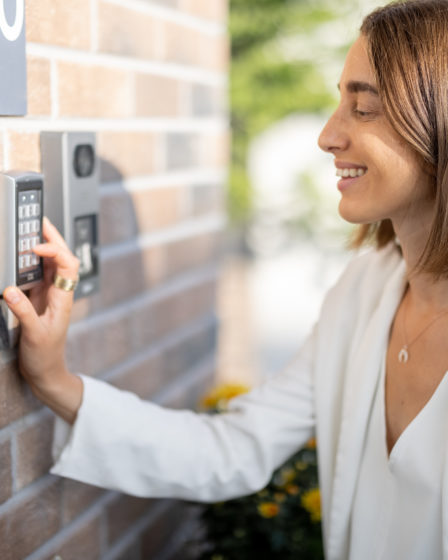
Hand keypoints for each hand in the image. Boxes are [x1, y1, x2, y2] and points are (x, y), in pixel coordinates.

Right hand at [3, 217, 82, 423]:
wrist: (46, 372)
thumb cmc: (46, 356)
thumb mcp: (34, 335)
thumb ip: (23, 312)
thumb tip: (9, 289)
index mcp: (64, 298)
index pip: (67, 265)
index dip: (55, 251)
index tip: (36, 247)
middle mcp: (59, 293)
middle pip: (62, 259)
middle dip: (53, 238)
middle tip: (40, 221)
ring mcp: (49, 296)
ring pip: (51, 265)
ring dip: (44, 247)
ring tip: (32, 230)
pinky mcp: (39, 300)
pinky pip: (37, 275)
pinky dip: (30, 262)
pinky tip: (22, 255)